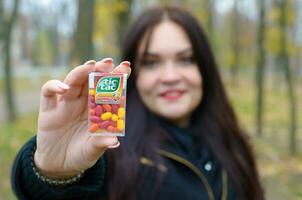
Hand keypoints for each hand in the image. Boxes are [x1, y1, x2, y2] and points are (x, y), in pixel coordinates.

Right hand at [34, 58, 130, 177]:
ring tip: (90, 66)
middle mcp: (82, 102)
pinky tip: (64, 88)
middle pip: (90, 80)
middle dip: (99, 69)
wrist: (60, 165)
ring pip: (72, 81)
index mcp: (97, 109)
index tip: (126, 66)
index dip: (116, 76)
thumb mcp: (92, 150)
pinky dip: (55, 86)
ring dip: (81, 71)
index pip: (107, 88)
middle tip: (108, 62)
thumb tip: (114, 141)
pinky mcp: (48, 110)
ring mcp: (65, 104)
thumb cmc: (81, 154)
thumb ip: (101, 144)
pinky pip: (48, 92)